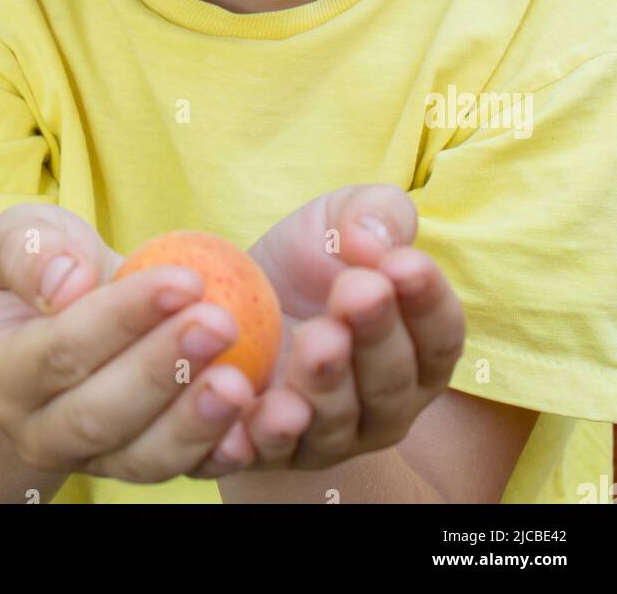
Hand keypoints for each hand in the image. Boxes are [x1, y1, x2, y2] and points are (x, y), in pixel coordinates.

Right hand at [0, 203, 263, 482]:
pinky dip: (217, 454)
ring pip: (142, 458)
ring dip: (194, 423)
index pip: (61, 350)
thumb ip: (29, 250)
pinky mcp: (141, 466)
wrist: (63, 317)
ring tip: (241, 384)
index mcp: (1, 373)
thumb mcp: (22, 235)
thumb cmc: (46, 265)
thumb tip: (64, 283)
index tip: (185, 279)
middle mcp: (39, 431)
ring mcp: (92, 460)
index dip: (122, 318)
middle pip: (101, 414)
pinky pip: (181, 473)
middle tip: (221, 323)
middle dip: (164, 370)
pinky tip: (254, 423)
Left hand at [210, 186, 465, 472]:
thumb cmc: (305, 260)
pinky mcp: (272, 453)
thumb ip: (375, 215)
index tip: (402, 263)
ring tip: (314, 341)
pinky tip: (261, 409)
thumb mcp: (339, 219)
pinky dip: (266, 436)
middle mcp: (384, 405)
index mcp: (417, 349)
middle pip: (392, 382)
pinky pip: (271, 454)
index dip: (426, 300)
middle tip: (356, 292)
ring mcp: (330, 436)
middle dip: (376, 335)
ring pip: (338, 422)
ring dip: (327, 384)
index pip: (439, 335)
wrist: (229, 302)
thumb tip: (374, 240)